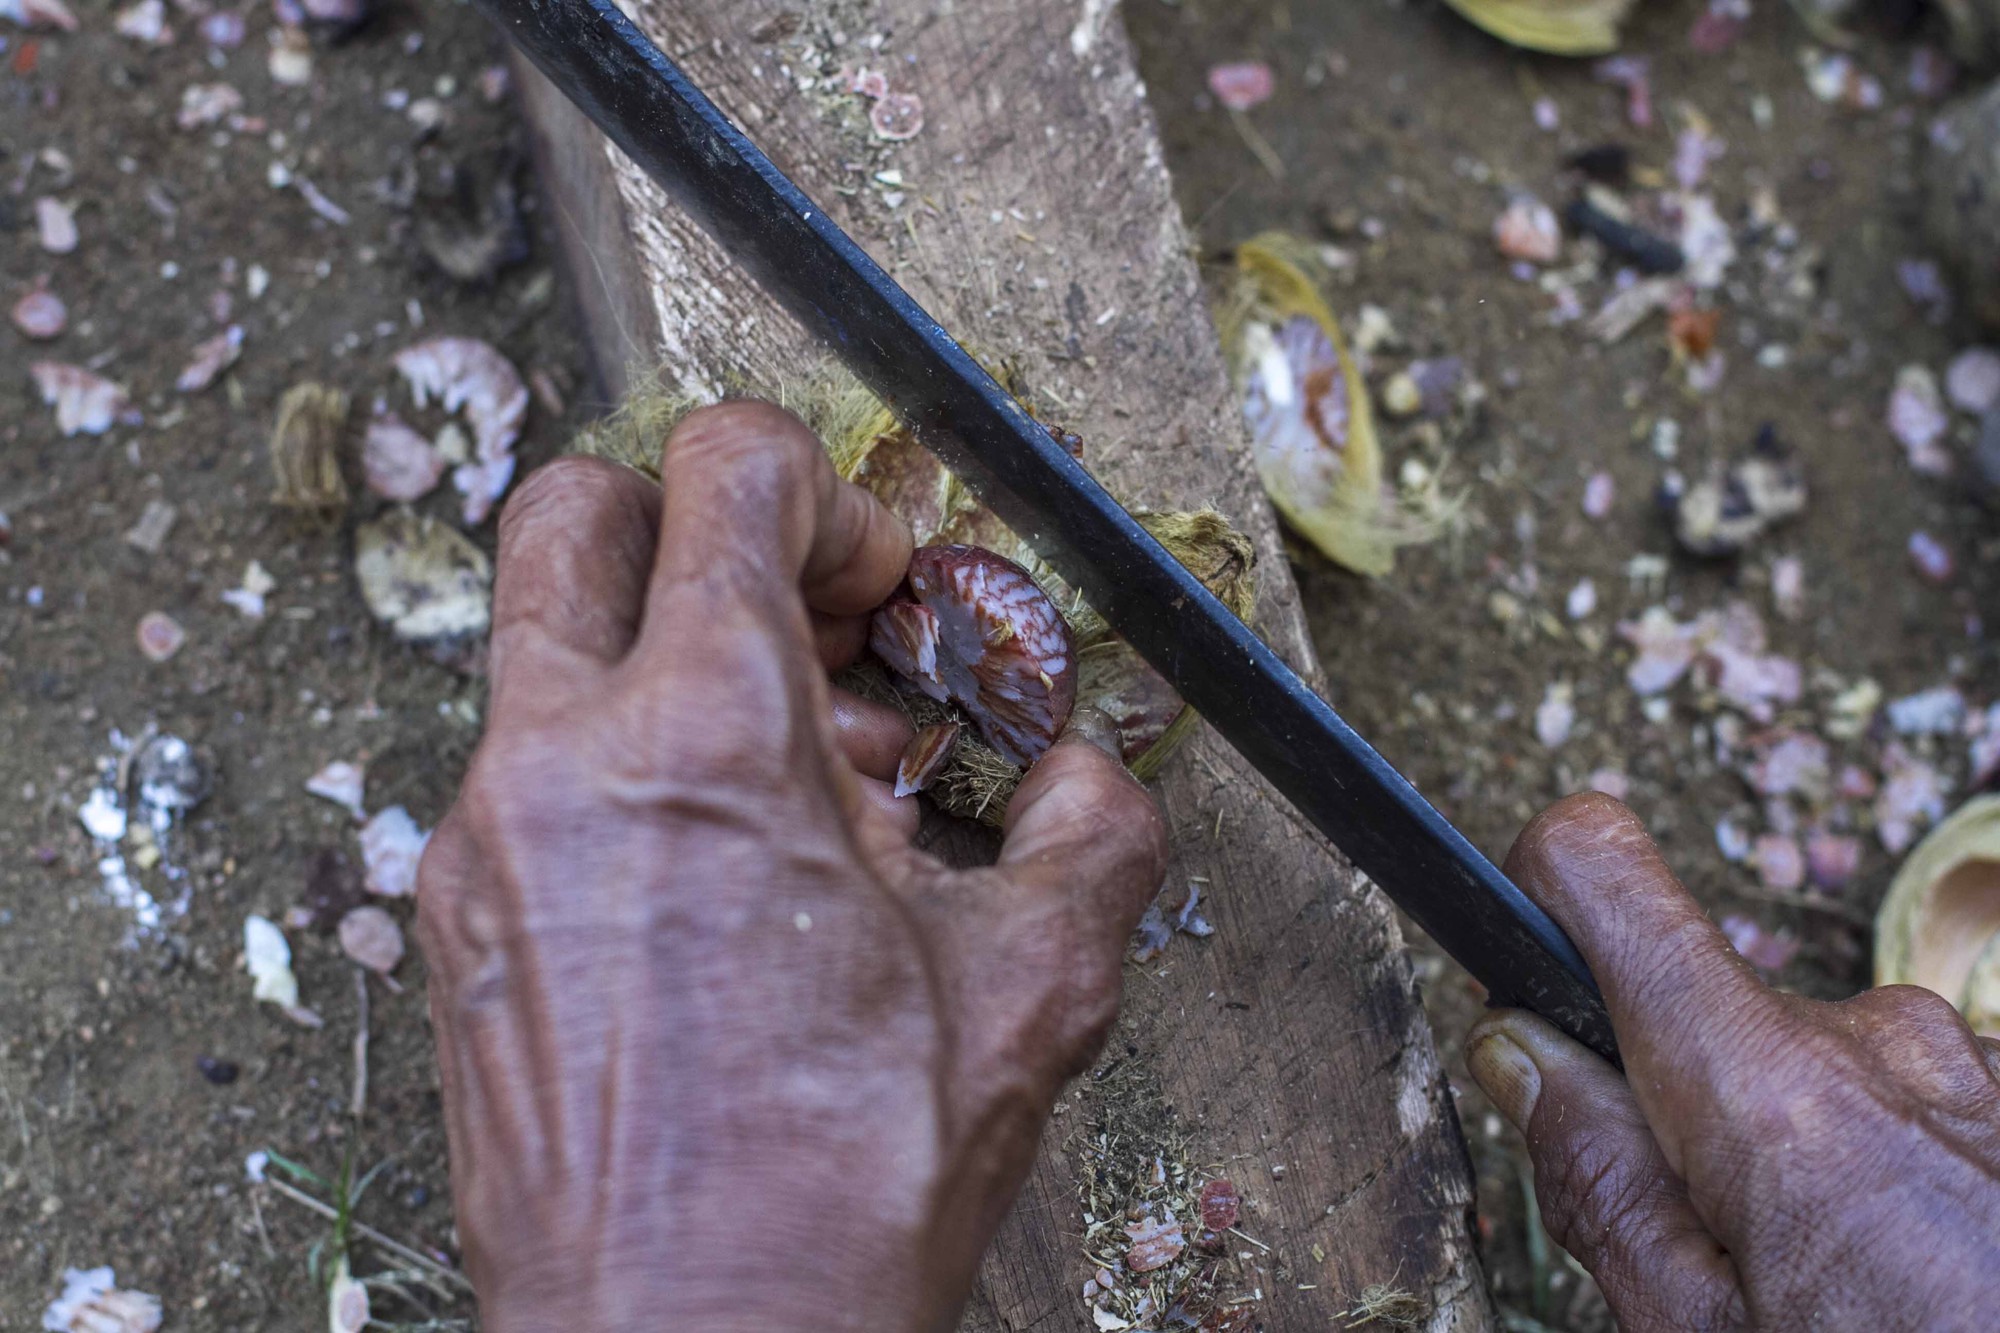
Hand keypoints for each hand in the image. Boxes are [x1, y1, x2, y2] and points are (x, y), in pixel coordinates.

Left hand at [416, 402, 1166, 1331]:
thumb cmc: (834, 1185)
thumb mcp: (1032, 991)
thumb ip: (1091, 837)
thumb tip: (1084, 783)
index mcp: (704, 733)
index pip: (724, 467)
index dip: (829, 492)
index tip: (878, 587)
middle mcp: (561, 761)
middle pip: (574, 510)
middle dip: (695, 522)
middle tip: (796, 620)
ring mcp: (484, 841)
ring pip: (543, 648)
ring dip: (665, 658)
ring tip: (788, 786)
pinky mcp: (458, 920)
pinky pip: (526, 771)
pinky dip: (620, 766)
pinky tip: (722, 879)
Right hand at [1466, 793, 1999, 1330]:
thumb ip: (1601, 1183)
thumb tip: (1521, 1050)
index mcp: (1771, 1098)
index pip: (1608, 875)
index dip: (1542, 891)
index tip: (1526, 951)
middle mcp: (1883, 1045)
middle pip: (1715, 1020)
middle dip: (1692, 1118)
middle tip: (1736, 1271)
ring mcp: (1981, 1073)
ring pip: (1829, 1077)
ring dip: (1814, 1163)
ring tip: (1860, 1303)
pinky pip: (1926, 1111)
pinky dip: (1906, 1182)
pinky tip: (1938, 1285)